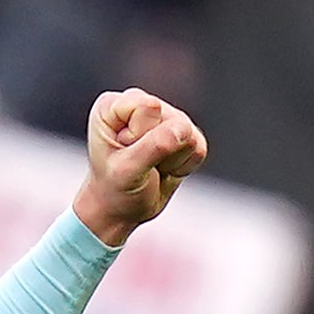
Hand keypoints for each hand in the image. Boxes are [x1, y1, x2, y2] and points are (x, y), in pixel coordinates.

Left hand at [73, 90, 207, 243]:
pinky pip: (199, 147)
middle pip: (172, 120)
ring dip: (172, 160)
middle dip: (159, 150)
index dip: (141, 136)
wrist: (122, 209)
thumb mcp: (126, 171)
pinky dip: (184, 166)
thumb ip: (154, 147)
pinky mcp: (185, 133)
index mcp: (113, 104)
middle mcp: (140, 103)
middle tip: (139, 164)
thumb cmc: (114, 187)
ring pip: (188, 133)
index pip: (148, 107)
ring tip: (150, 166)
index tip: (124, 153)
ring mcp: (165, 116)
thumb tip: (183, 129)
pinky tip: (164, 168)